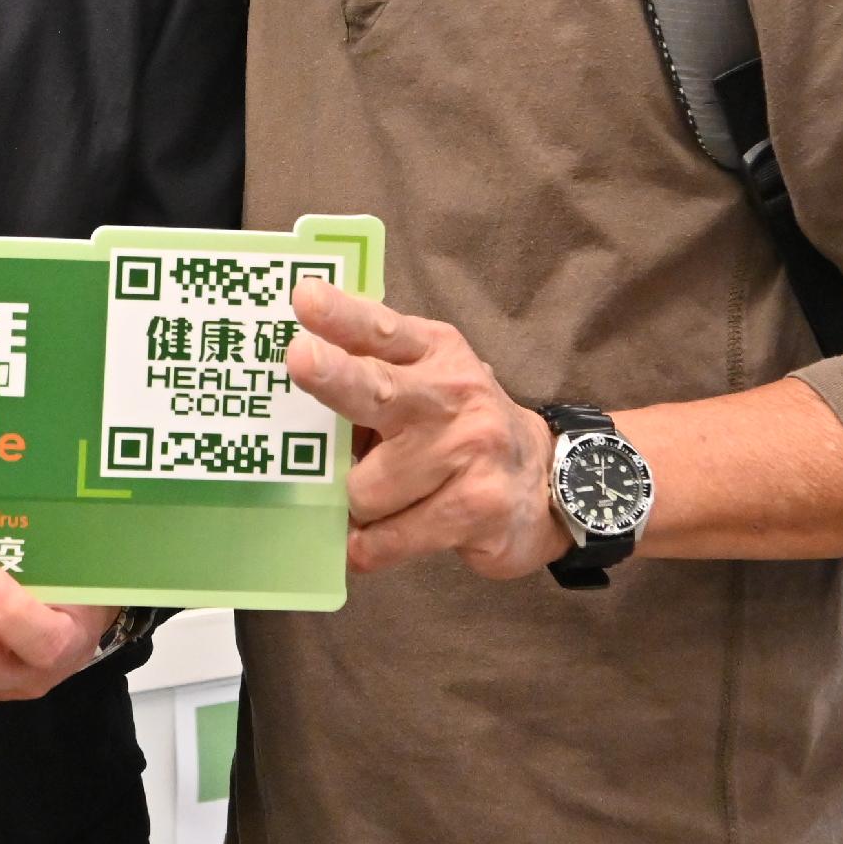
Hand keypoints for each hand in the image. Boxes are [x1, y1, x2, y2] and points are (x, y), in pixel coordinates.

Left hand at [284, 279, 571, 580]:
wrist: (546, 484)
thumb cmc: (461, 430)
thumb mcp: (428, 384)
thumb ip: (373, 376)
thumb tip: (296, 396)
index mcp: (433, 353)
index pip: (380, 329)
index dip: (343, 315)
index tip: (305, 298)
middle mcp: (451, 394)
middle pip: (376, 388)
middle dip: (334, 376)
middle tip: (300, 359)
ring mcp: (468, 451)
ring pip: (365, 488)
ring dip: (357, 506)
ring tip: (389, 500)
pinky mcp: (476, 507)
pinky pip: (388, 537)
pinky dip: (369, 546)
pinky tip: (375, 540)